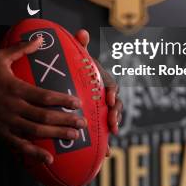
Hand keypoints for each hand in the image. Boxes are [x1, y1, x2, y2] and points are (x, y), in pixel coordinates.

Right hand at [0, 37, 86, 164]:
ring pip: (36, 131)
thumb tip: (40, 38)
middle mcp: (14, 107)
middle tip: (83, 123)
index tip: (77, 102)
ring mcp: (9, 123)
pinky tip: (49, 158)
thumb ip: (20, 48)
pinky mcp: (3, 134)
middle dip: (65, 120)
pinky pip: (21, 146)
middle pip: (44, 116)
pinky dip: (35, 153)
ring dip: (56, 134)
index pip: (43, 96)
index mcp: (16, 89)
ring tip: (74, 136)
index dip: (61, 100)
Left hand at [74, 29, 123, 155]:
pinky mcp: (97, 120)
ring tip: (111, 136)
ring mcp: (102, 108)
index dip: (112, 93)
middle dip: (116, 114)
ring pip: (111, 118)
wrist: (70, 81)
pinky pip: (103, 132)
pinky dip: (106, 143)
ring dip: (112, 127)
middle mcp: (105, 95)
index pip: (112, 86)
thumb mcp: (77, 59)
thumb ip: (81, 46)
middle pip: (116, 104)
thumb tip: (82, 32)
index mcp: (102, 80)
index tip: (109, 100)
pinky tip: (106, 154)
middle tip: (112, 123)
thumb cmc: (75, 69)